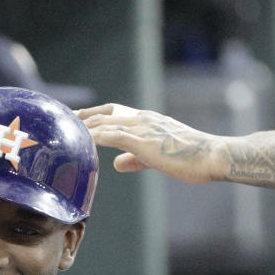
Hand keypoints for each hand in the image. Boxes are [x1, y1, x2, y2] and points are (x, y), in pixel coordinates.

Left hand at [77, 103, 229, 183]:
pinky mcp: (144, 141)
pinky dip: (96, 137)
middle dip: (82, 117)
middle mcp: (143, 119)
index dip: (93, 114)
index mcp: (147, 120)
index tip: (76, 117)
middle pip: (104, 114)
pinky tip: (82, 141)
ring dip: (84, 127)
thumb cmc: (191, 158)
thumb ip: (135, 158)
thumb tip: (117, 163)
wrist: (212, 156)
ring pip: (106, 123)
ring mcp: (143, 128)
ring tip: (65, 131)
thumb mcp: (158, 156)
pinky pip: (114, 136)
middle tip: (62, 122)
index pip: (114, 111)